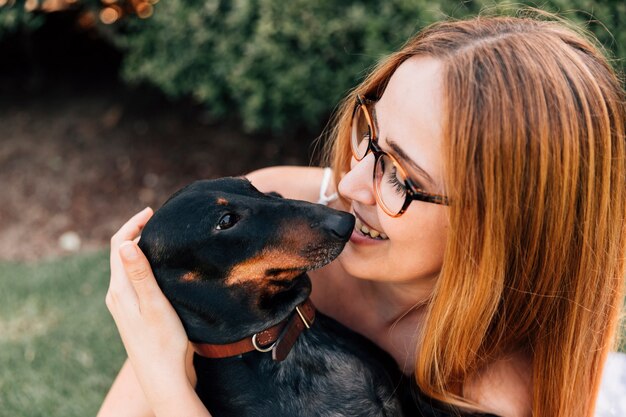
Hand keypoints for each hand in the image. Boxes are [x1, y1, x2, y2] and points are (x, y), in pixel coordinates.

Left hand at [106, 207, 204, 415]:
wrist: (162, 375)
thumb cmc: (163, 342)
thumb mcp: (154, 305)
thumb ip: (140, 275)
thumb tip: (125, 244)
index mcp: (119, 289)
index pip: (120, 245)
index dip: (133, 224)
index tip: (152, 211)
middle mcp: (117, 295)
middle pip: (122, 254)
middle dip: (137, 232)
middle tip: (160, 220)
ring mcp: (123, 304)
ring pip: (128, 267)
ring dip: (141, 248)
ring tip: (162, 237)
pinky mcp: (133, 312)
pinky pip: (134, 279)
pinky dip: (144, 265)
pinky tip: (161, 268)